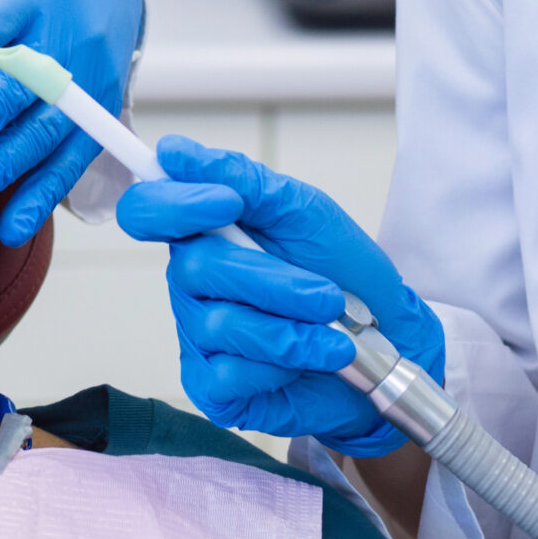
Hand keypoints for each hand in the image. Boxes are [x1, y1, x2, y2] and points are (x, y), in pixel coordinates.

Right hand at [114, 138, 443, 455]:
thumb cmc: (347, 273)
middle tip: (326, 292)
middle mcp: (191, 284)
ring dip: (292, 330)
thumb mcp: (304, 211)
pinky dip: (283, 366)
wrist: (391, 344)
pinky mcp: (213, 387)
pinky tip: (308, 362)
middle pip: (192, 268)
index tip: (229, 203)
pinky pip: (230, 374)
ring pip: (221, 324)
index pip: (146, 210)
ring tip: (334, 333)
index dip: (174, 204)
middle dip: (273, 280)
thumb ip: (242, 178)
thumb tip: (174, 151)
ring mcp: (198, 337)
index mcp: (203, 232)